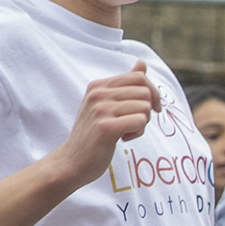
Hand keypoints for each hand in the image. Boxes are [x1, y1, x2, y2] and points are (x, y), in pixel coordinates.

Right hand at [49, 60, 161, 189]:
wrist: (73, 161)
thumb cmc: (93, 135)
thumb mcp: (107, 106)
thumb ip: (124, 86)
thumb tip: (142, 64)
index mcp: (98, 86)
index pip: (138, 77)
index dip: (152, 93)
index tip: (150, 109)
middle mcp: (98, 94)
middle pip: (145, 92)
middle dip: (147, 110)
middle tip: (134, 124)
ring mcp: (100, 110)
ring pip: (144, 108)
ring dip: (142, 124)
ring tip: (126, 132)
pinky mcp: (105, 127)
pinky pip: (140, 121)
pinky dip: (138, 132)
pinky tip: (123, 138)